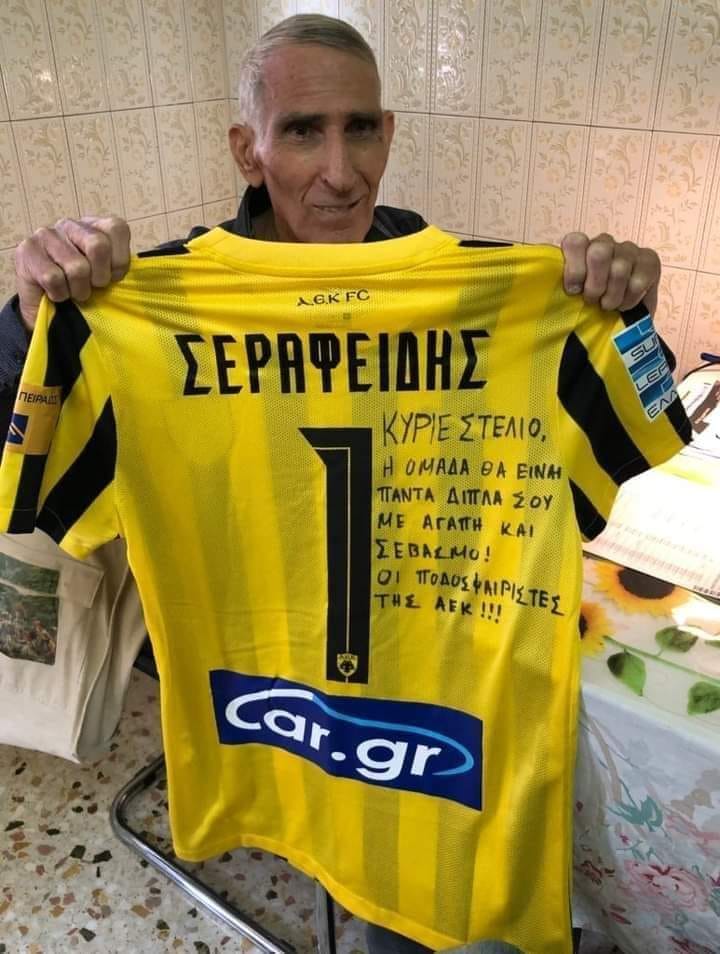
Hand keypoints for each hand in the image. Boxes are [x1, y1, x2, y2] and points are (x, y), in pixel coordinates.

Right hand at [14, 216, 130, 331]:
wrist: (46, 308)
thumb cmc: (83, 290)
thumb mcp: (108, 277)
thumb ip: (121, 268)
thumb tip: (141, 275)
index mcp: (94, 226)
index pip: (117, 228)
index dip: (119, 259)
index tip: (113, 277)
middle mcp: (70, 225)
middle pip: (98, 245)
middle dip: (99, 277)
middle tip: (93, 286)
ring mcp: (46, 235)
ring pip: (76, 267)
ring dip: (79, 290)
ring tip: (74, 292)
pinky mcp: (26, 251)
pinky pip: (54, 278)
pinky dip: (60, 294)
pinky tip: (56, 293)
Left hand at [560, 232, 660, 315]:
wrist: (621, 322)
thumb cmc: (588, 309)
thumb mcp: (568, 299)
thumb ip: (556, 288)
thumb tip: (533, 287)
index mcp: (581, 247)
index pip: (575, 242)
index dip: (574, 268)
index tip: (574, 291)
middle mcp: (604, 243)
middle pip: (599, 253)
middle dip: (595, 285)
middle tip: (593, 301)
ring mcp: (628, 250)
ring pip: (620, 268)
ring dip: (612, 296)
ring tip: (608, 306)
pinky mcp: (650, 260)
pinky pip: (639, 279)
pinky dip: (630, 298)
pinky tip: (626, 304)